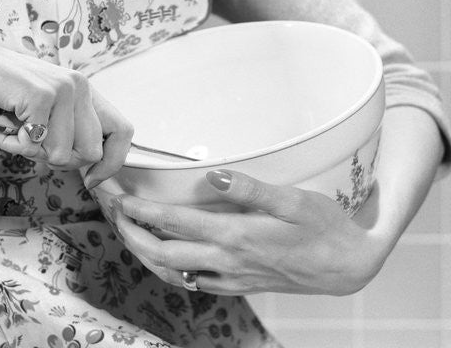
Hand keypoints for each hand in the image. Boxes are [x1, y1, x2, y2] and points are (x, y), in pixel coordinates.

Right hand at [0, 34, 132, 185]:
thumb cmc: (5, 94)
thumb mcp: (46, 110)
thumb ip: (68, 129)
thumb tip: (91, 165)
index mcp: (86, 91)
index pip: (122, 131)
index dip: (111, 163)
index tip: (90, 180)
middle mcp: (80, 86)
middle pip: (89, 153)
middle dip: (58, 160)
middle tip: (31, 141)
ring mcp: (62, 89)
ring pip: (62, 155)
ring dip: (31, 152)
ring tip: (14, 128)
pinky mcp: (40, 96)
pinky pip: (35, 146)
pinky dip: (14, 143)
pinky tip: (3, 123)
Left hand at [111, 169, 386, 295]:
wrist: (349, 267)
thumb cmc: (322, 227)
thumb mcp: (292, 199)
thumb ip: (249, 187)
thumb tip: (212, 174)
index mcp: (235, 236)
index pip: (175, 224)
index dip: (141, 211)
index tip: (118, 197)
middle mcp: (228, 261)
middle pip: (164, 254)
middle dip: (131, 233)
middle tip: (111, 212)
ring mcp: (233, 277)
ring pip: (175, 273)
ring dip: (146, 253)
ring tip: (127, 232)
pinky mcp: (241, 284)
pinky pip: (196, 282)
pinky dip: (171, 270)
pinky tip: (167, 258)